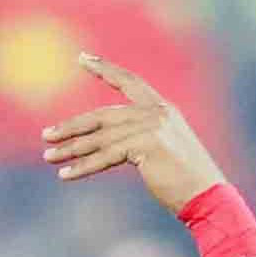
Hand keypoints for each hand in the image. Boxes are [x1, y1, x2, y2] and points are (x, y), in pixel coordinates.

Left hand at [41, 53, 222, 212]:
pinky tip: (66, 175)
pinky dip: (84, 167)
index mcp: (162, 109)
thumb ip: (142, 139)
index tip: (81, 58)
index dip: (104, 69)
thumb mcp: (165, 151)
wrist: (208, 198)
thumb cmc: (188, 182)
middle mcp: (155, 113)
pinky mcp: (144, 146)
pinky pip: (106, 156)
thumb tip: (113, 144)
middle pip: (103, 115)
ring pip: (100, 138)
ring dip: (71, 149)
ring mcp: (150, 127)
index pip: (128, 81)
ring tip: (49, 156)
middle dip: (72, 126)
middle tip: (47, 134)